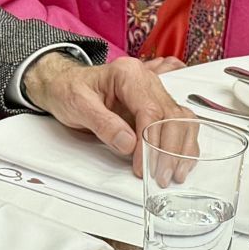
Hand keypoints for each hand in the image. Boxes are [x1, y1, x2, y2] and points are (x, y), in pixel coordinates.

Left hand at [20, 52, 194, 174]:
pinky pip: (179, 124)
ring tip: (174, 174)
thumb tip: (128, 143)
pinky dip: (183, 145)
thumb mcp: (78, 105)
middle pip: (171, 115)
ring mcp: (154, 93)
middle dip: (169, 149)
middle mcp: (147, 81)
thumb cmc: (69, 90)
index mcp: (128, 73)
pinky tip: (179, 163)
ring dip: (181, 149)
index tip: (142, 166)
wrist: (65, 85)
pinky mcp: (156, 107)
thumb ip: (103, 123)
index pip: (150, 109)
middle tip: (160, 176)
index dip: (149, 141)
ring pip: (182, 120)